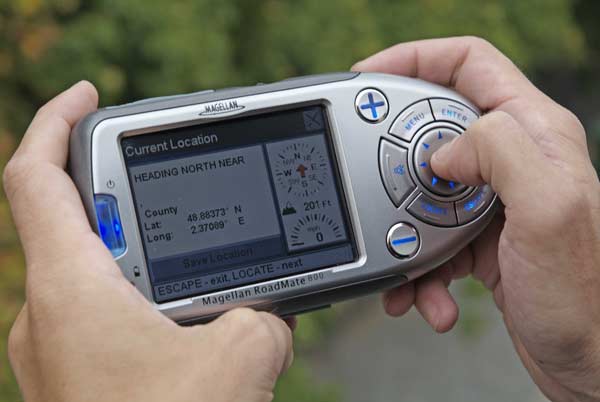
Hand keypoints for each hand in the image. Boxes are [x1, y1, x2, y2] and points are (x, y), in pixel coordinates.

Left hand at [4, 82, 292, 401]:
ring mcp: (57, 349)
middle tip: (180, 213)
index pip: (34, 176)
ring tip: (200, 286)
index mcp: (70, 288)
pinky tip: (191, 332)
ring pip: (99, 276)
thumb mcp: (241, 359)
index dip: (56, 121)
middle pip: (77, 223)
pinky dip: (147, 307)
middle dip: (133, 208)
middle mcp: (48, 313)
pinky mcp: (77, 377)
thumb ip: (262, 316)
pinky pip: (106, 317)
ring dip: (149, 266)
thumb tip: (264, 314)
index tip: (86, 95)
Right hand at [353, 37, 599, 401]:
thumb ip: (498, 153)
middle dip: (396, 159)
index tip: (370, 78)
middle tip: (375, 187)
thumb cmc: (581, 297)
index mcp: (534, 131)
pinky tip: (425, 294)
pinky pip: (427, 234)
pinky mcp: (476, 235)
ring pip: (422, 187)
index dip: (415, 58)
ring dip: (402, 228)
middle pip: (433, 126)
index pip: (469, 63)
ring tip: (408, 266)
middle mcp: (513, 158)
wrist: (584, 360)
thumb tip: (441, 151)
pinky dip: (416, 267)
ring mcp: (491, 198)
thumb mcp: (548, 211)